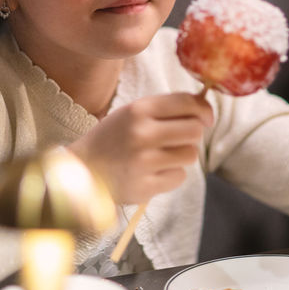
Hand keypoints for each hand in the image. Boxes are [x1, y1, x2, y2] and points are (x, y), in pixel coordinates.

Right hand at [68, 93, 213, 204]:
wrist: (81, 171)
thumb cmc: (113, 138)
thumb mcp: (132, 113)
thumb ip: (166, 108)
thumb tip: (206, 110)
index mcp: (138, 109)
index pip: (187, 102)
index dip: (204, 109)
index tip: (206, 118)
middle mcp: (141, 134)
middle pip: (194, 130)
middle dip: (194, 134)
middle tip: (180, 138)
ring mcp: (143, 162)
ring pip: (190, 155)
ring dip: (182, 155)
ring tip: (163, 156)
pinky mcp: (145, 187)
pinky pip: (179, 177)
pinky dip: (171, 175)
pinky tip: (153, 172)